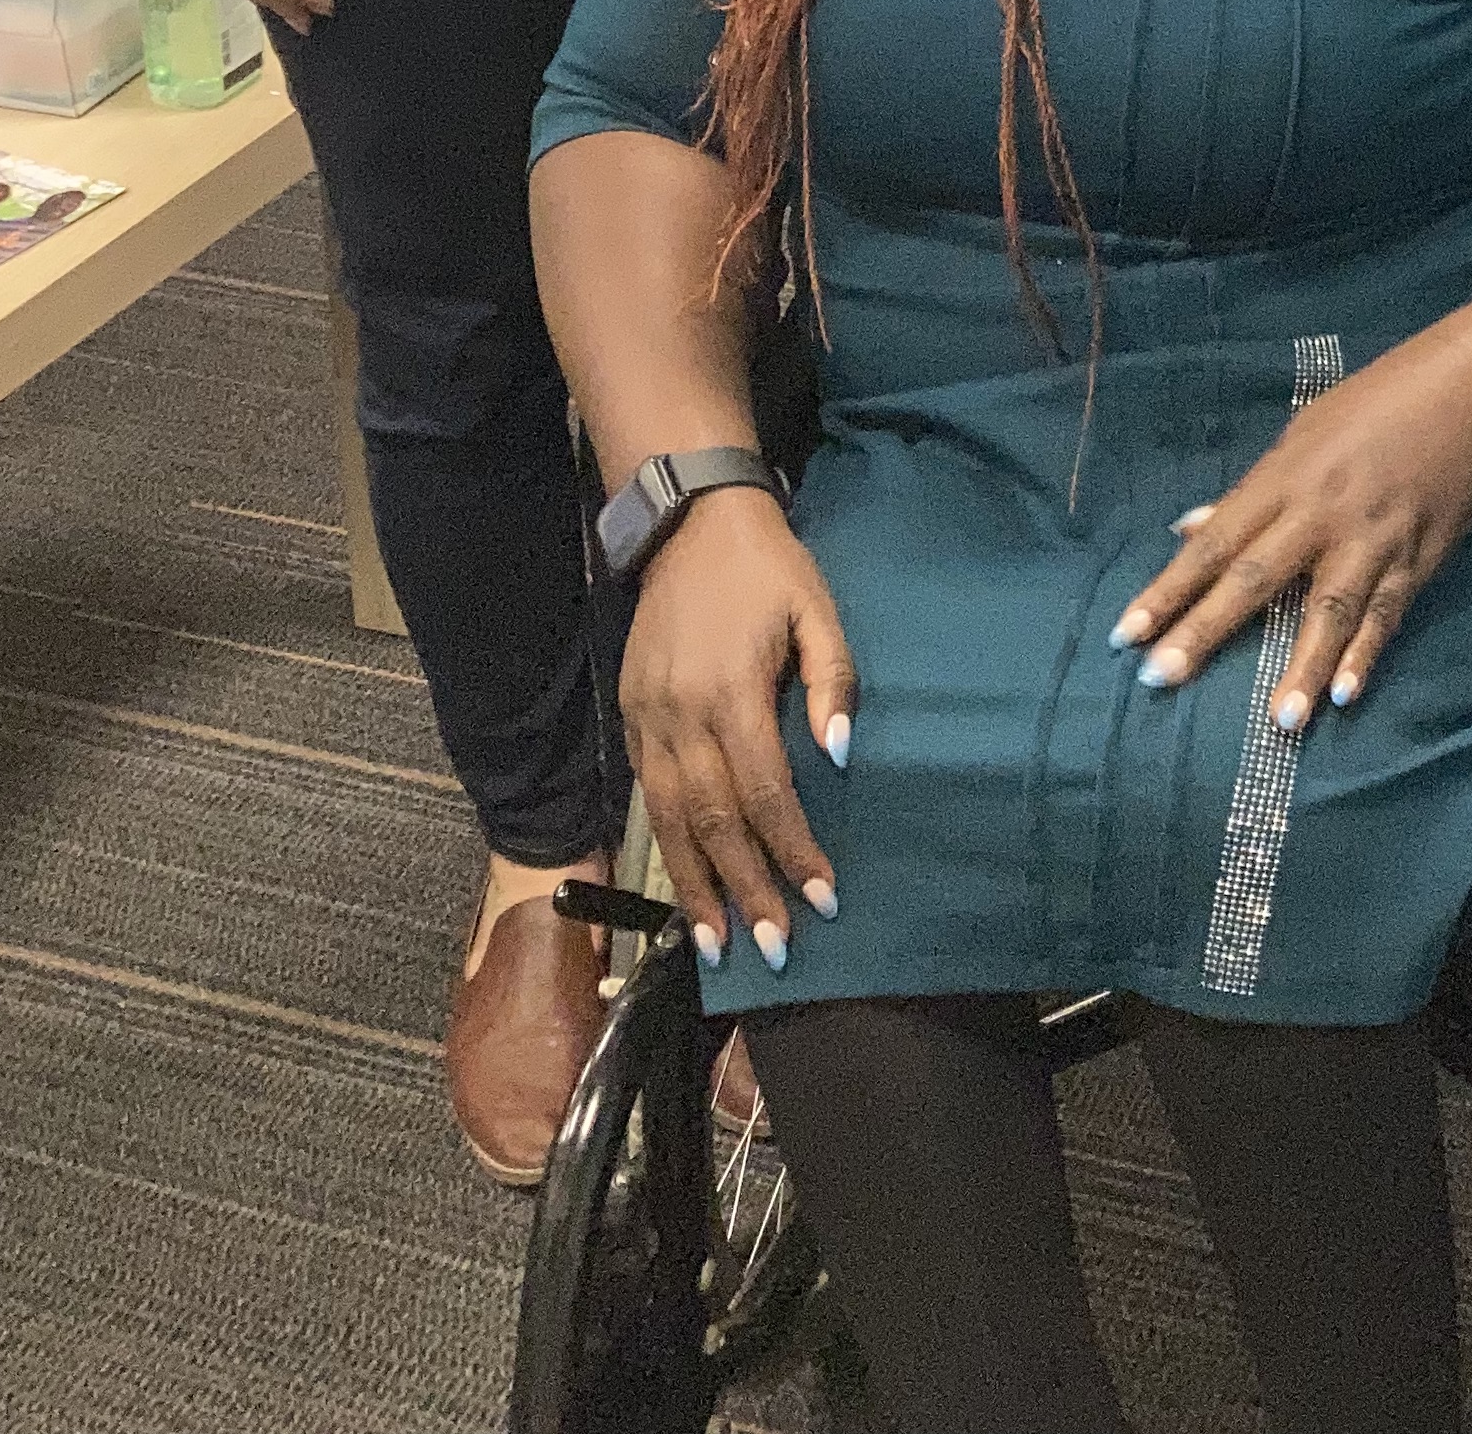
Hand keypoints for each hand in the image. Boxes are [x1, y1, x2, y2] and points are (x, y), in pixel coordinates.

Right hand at [618, 489, 857, 971]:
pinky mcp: (631, 717)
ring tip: (719, 946)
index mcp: (732, 691)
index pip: (766, 792)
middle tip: (775, 948)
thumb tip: (839, 755)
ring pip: (672, 822)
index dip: (793, 849)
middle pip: (715, 822)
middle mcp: (681, 716)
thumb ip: (833, 679)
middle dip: (746, 890)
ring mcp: (648, 720)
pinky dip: (667, 849)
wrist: (689, 523)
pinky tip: (686, 886)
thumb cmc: (767, 568)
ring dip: (697, 888)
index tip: (822, 896)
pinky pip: (649, 798)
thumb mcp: (816, 608)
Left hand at [1111, 343, 1471, 732]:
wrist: (1464, 396)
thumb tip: (1189, 530)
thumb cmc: (1371, 408)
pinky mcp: (1415, 560)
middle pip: (1254, 580)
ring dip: (1303, 668)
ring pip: (1328, 611)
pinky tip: (1345, 695)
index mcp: (1282, 481)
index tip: (1125, 633)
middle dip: (1205, 631)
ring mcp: (1370, 541)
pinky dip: (1366, 655)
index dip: (1169, 588)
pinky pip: (1386, 615)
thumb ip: (1247, 493)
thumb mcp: (1299, 436)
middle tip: (1160, 678)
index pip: (1214, 544)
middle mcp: (1320, 514)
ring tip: (1280, 722)